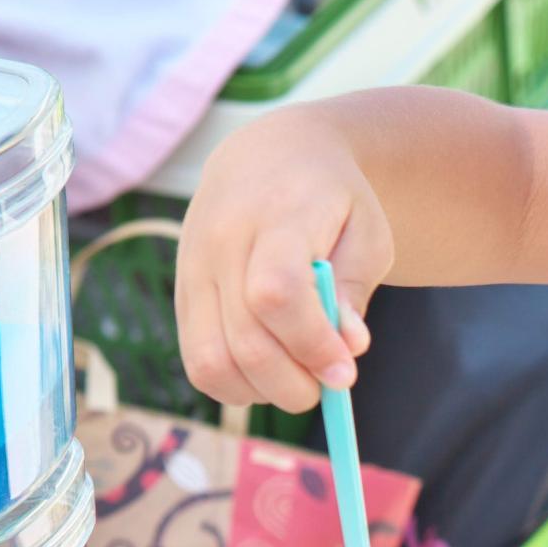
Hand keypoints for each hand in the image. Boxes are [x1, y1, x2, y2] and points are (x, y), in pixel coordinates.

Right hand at [175, 108, 393, 412]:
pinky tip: (269, 371)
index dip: (311, 344)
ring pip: (211, 362)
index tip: (344, 371)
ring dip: (263, 390)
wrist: (270, 155)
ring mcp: (193, 268)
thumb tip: (348, 347)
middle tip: (329, 383)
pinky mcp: (181, 293)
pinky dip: (236, 385)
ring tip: (299, 376)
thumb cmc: (332, 200)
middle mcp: (222, 241)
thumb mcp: (366, 233)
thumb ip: (354, 291)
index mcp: (277, 215)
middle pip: (245, 340)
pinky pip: (198, 363)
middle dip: (295, 383)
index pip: (277, 293)